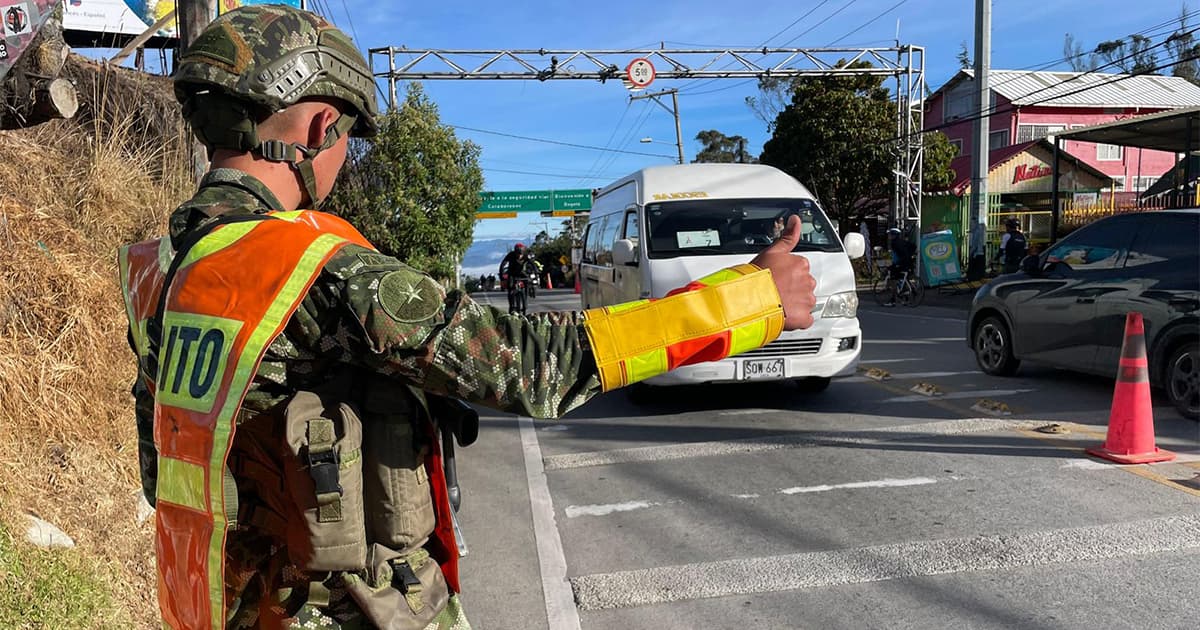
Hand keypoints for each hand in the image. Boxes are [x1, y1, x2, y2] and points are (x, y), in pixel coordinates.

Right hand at [750, 215, 816, 329]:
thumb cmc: (758, 277)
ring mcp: (807, 300)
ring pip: (805, 301)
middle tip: (776, 291)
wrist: (750, 301)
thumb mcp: (772, 251)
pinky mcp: (804, 317)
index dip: (788, 274)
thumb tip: (796, 220)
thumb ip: (787, 236)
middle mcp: (807, 281)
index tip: (778, 277)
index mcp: (801, 264)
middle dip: (793, 288)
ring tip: (778, 302)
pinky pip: (806, 318)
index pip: (800, 268)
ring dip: (795, 303)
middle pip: (804, 284)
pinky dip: (797, 318)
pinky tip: (785, 314)